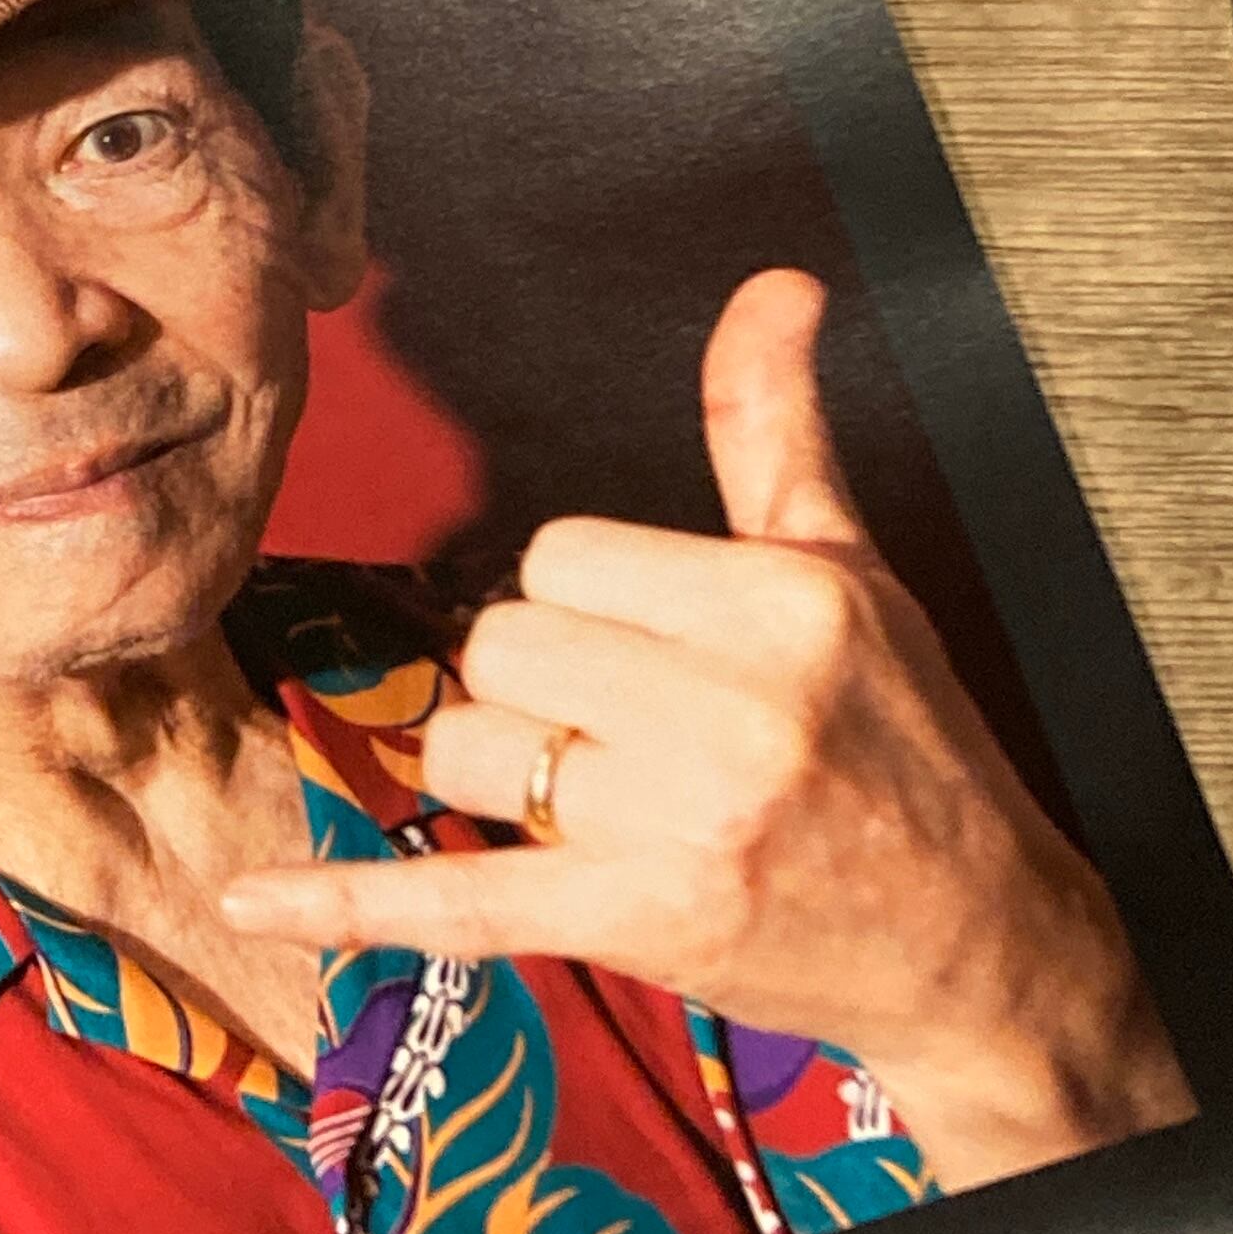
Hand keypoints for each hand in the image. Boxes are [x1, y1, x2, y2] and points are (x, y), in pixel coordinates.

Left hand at [222, 269, 1194, 1190]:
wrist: (981, 947)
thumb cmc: (909, 747)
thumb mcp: (851, 569)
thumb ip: (773, 427)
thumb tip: (774, 285)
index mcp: (780, 601)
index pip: (560, 555)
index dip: (582, 603)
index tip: (645, 652)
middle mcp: (735, 704)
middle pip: (501, 645)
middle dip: (539, 688)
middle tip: (626, 734)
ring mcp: (684, 822)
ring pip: (468, 751)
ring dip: (506, 779)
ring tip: (604, 807)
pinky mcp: (640, 925)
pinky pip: (457, 899)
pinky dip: (347, 904)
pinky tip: (251, 903)